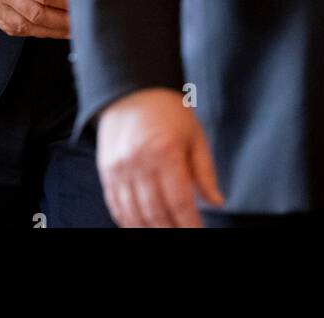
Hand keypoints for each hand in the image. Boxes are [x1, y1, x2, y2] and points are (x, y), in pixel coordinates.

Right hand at [96, 88, 222, 227]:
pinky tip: (141, 226)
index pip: (179, 202)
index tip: (198, 232)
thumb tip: (216, 202)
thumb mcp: (194, 135)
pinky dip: (128, 222)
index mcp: (165, 152)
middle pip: (156, 213)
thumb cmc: (168, 112)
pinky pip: (116, 206)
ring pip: (134, 214)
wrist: (133, 90)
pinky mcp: (107, 172)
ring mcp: (120, 169)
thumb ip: (205, 172)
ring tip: (164, 232)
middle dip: (171, 231)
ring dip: (149, 230)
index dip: (190, 225)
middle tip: (182, 234)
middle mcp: (140, 162)